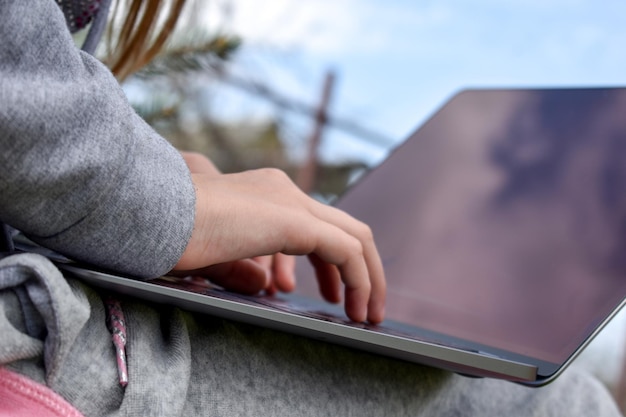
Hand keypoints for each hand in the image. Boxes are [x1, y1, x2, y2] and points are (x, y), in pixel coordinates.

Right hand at [175, 153, 385, 322]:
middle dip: (358, 270)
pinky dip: (359, 280)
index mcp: (264, 194)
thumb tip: (265, 285)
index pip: (314, 224)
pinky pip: (346, 251)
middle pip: (343, 228)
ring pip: (355, 238)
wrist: (151, 214)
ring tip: (364, 314)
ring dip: (367, 278)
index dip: (330, 262)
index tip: (331, 294)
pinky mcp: (293, 220)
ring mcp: (290, 202)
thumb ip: (242, 268)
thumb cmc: (169, 234)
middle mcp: (283, 190)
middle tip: (357, 306)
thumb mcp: (213, 256)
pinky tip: (353, 308)